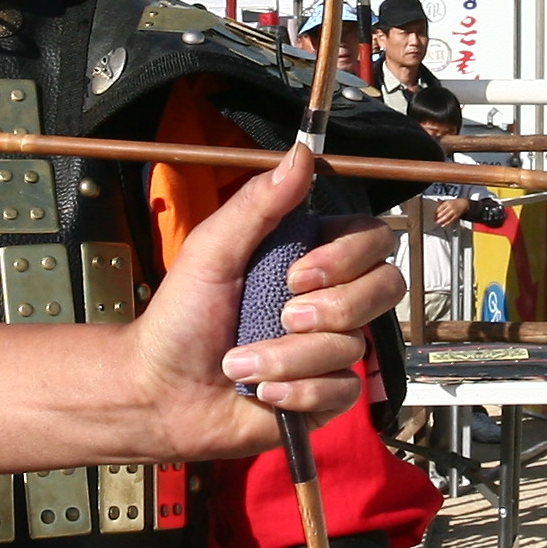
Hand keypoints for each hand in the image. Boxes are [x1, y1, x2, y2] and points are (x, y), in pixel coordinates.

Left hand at [129, 150, 397, 454]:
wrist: (160, 393)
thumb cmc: (181, 318)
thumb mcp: (212, 252)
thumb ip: (258, 204)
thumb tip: (302, 151)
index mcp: (309, 257)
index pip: (372, 239)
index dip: (350, 255)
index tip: (299, 274)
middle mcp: (329, 300)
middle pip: (386, 286)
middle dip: (336, 307)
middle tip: (284, 316)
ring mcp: (330, 348)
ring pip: (354, 345)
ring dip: (289, 357)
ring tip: (241, 364)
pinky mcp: (326, 395)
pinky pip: (342, 389)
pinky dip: (297, 392)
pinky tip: (262, 393)